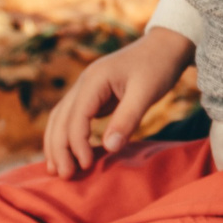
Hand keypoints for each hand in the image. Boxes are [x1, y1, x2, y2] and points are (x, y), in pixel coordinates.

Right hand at [44, 28, 195, 177]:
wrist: (165, 45)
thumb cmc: (158, 66)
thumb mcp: (146, 92)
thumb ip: (127, 119)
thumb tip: (109, 148)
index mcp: (93, 80)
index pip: (75, 117)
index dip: (77, 144)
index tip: (87, 165)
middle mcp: (83, 82)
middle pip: (61, 119)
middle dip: (59, 148)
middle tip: (66, 177)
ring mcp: (86, 88)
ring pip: (61, 118)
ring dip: (57, 143)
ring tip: (58, 170)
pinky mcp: (93, 95)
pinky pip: (72, 117)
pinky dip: (67, 135)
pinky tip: (70, 153)